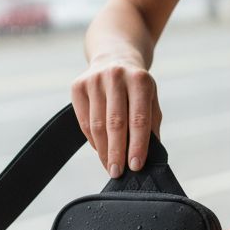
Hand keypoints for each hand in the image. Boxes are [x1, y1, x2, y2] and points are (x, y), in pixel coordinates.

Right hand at [70, 56, 162, 176]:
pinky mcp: (78, 86)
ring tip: (109, 166)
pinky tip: (100, 150)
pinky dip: (92, 140)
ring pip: (97, 125)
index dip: (137, 145)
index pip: (139, 119)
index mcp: (140, 80)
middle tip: (117, 173)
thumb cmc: (137, 85)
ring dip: (103, 150)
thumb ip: (151, 124)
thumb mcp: (150, 98)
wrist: (115, 56)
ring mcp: (94, 80)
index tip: (135, 166)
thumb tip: (149, 154)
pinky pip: (84, 121)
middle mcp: (116, 76)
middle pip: (115, 123)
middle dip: (116, 152)